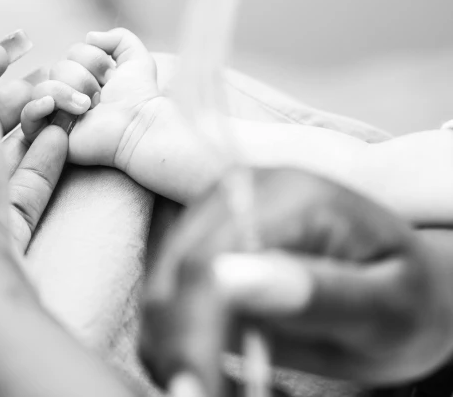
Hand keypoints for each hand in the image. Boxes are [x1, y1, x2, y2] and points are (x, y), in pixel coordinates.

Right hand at [21, 28, 162, 167]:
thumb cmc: (140, 97)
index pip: (73, 53)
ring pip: (43, 87)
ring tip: (88, 108)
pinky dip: (35, 107)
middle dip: (82, 79)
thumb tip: (89, 36)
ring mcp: (59, 114)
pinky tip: (52, 105)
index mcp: (87, 77)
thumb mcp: (136, 58)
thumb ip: (119, 37)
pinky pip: (26, 115)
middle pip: (58, 68)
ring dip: (67, 93)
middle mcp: (71, 93)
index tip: (112, 77)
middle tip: (101, 98)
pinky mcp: (50, 135)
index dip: (93, 60)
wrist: (138, 126)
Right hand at [141, 167, 452, 385]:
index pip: (209, 263)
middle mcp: (237, 194)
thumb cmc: (411, 294)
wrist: (410, 284)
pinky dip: (183, 345)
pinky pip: (170, 301)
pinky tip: (221, 369)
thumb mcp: (389, 305)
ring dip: (177, 352)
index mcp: (288, 197)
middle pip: (171, 278)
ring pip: (159, 293)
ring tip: (228, 389)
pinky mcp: (204, 246)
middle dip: (179, 350)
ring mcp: (216, 217)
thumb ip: (318, 292)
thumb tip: (228, 283)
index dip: (191, 330)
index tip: (195, 391)